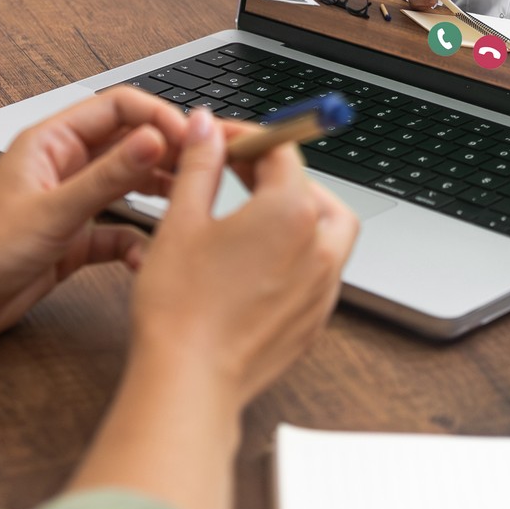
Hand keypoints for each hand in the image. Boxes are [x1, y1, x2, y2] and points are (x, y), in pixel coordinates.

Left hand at [0, 89, 187, 351]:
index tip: (195, 140)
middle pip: (130, 145)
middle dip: (170, 155)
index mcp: (52, 142)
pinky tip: (146, 260)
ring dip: (160, 197)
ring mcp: (70, 203)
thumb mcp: (52, 212)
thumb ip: (108, 177)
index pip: (118, 107)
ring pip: (130, 187)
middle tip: (210, 171)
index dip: (160, 117)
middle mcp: (64, 166)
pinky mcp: (72, 240)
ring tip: (193, 208)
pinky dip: (136, 244)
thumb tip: (155, 139)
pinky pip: (118, 232)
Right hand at [129, 112, 359, 407]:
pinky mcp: (314, 322)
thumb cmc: (180, 305)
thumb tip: (208, 129)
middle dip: (277, 172)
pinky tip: (258, 260)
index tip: (217, 140)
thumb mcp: (182, 220)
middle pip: (313, 189)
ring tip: (253, 212)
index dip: (247, 138)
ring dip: (298, 211)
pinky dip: (299, 253)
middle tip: (234, 171)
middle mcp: (318, 249)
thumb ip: (202, 164)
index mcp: (289, 213)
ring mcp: (322, 289)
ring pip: (329, 232)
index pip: (280, 152)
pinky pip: (321, 272)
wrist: (189, 380)